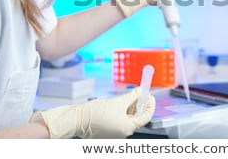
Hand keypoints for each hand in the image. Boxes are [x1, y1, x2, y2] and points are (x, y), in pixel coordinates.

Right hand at [30, 87, 154, 138]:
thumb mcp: (118, 102)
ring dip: (131, 109)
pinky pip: (120, 123)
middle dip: (139, 106)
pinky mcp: (109, 135)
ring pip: (128, 121)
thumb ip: (132, 96)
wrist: (77, 120)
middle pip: (137, 119)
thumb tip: (140, 91)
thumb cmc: (95, 113)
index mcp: (127, 128)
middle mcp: (123, 135)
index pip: (146, 117)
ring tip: (130, 98)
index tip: (149, 96)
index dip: (150, 105)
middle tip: (140, 95)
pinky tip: (121, 106)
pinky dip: (123, 114)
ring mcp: (116, 136)